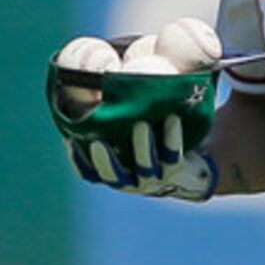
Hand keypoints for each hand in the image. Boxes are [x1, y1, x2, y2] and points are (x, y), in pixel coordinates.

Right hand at [67, 112, 218, 201]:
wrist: (193, 165)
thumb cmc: (151, 142)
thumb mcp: (126, 133)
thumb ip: (108, 120)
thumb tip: (83, 82)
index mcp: (114, 173)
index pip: (88, 173)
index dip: (79, 160)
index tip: (70, 139)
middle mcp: (132, 182)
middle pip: (113, 176)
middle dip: (105, 161)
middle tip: (98, 142)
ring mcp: (156, 179)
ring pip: (146, 166)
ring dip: (142, 146)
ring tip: (141, 124)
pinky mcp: (178, 171)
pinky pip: (173, 155)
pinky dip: (171, 137)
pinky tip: (172, 118)